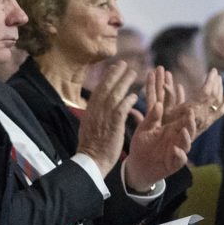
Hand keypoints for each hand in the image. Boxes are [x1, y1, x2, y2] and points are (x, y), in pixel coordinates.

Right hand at [76, 61, 137, 175]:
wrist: (91, 160)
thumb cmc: (92, 146)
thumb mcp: (88, 126)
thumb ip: (94, 114)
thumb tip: (96, 107)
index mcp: (90, 110)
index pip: (99, 89)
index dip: (107, 77)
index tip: (114, 68)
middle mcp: (96, 110)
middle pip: (106, 87)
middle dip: (115, 74)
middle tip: (124, 64)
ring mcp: (104, 117)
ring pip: (114, 94)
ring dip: (124, 82)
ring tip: (133, 73)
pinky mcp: (113, 124)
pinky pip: (122, 108)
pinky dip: (128, 101)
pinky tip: (135, 95)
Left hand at [123, 100, 194, 191]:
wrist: (136, 164)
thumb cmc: (141, 145)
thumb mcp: (144, 129)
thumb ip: (151, 118)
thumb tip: (158, 104)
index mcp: (171, 130)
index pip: (182, 121)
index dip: (187, 116)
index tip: (189, 108)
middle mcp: (176, 140)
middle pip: (188, 132)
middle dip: (190, 125)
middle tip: (190, 117)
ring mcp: (177, 152)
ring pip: (186, 145)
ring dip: (186, 139)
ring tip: (183, 131)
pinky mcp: (174, 164)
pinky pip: (180, 159)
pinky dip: (179, 155)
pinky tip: (175, 149)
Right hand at [162, 69, 223, 138]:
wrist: (173, 147)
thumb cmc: (165, 129)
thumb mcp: (163, 112)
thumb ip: (167, 97)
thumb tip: (164, 84)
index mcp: (192, 110)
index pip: (206, 92)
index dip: (210, 80)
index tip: (212, 71)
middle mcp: (202, 115)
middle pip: (215, 95)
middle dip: (216, 82)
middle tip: (216, 73)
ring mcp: (207, 120)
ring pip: (219, 102)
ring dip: (220, 89)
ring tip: (219, 80)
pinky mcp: (208, 124)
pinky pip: (220, 112)